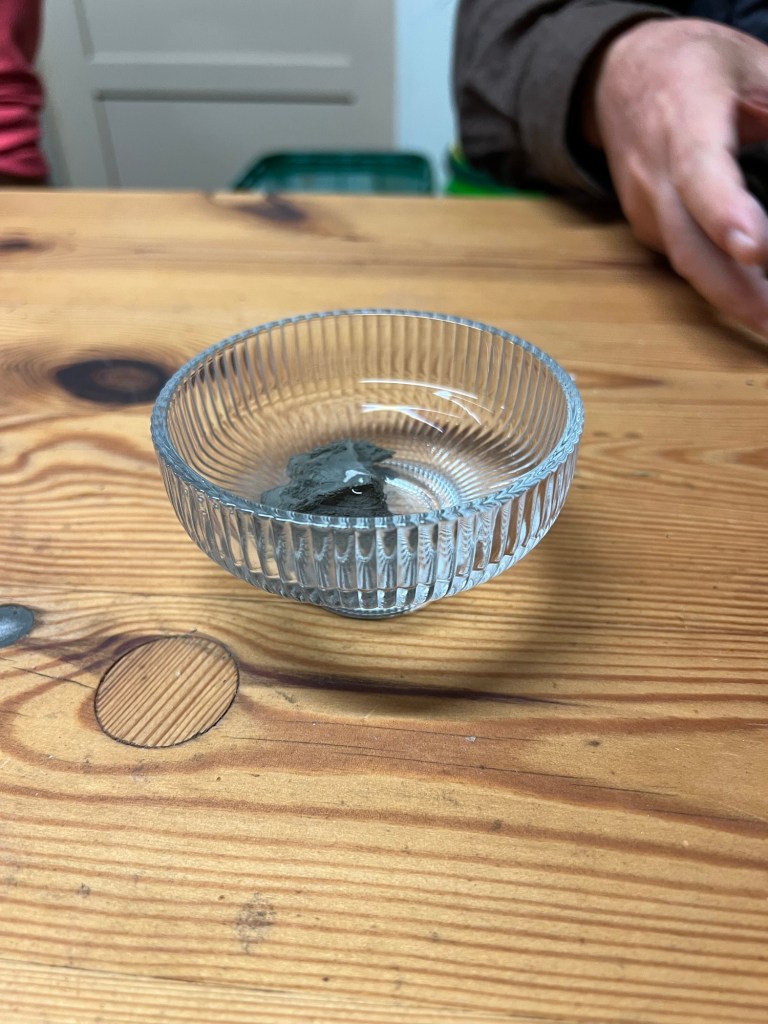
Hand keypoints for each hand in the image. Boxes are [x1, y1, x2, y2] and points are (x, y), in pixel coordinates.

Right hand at [585, 18, 767, 333]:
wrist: (614, 78)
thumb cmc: (689, 67)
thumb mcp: (750, 61)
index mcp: (683, 116)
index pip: (699, 171)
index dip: (723, 213)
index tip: (753, 249)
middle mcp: (654, 170)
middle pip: (687, 241)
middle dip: (732, 288)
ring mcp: (643, 205)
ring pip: (683, 260)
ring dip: (727, 297)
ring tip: (767, 323)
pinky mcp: (645, 226)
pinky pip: (681, 259)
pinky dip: (714, 283)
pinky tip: (748, 298)